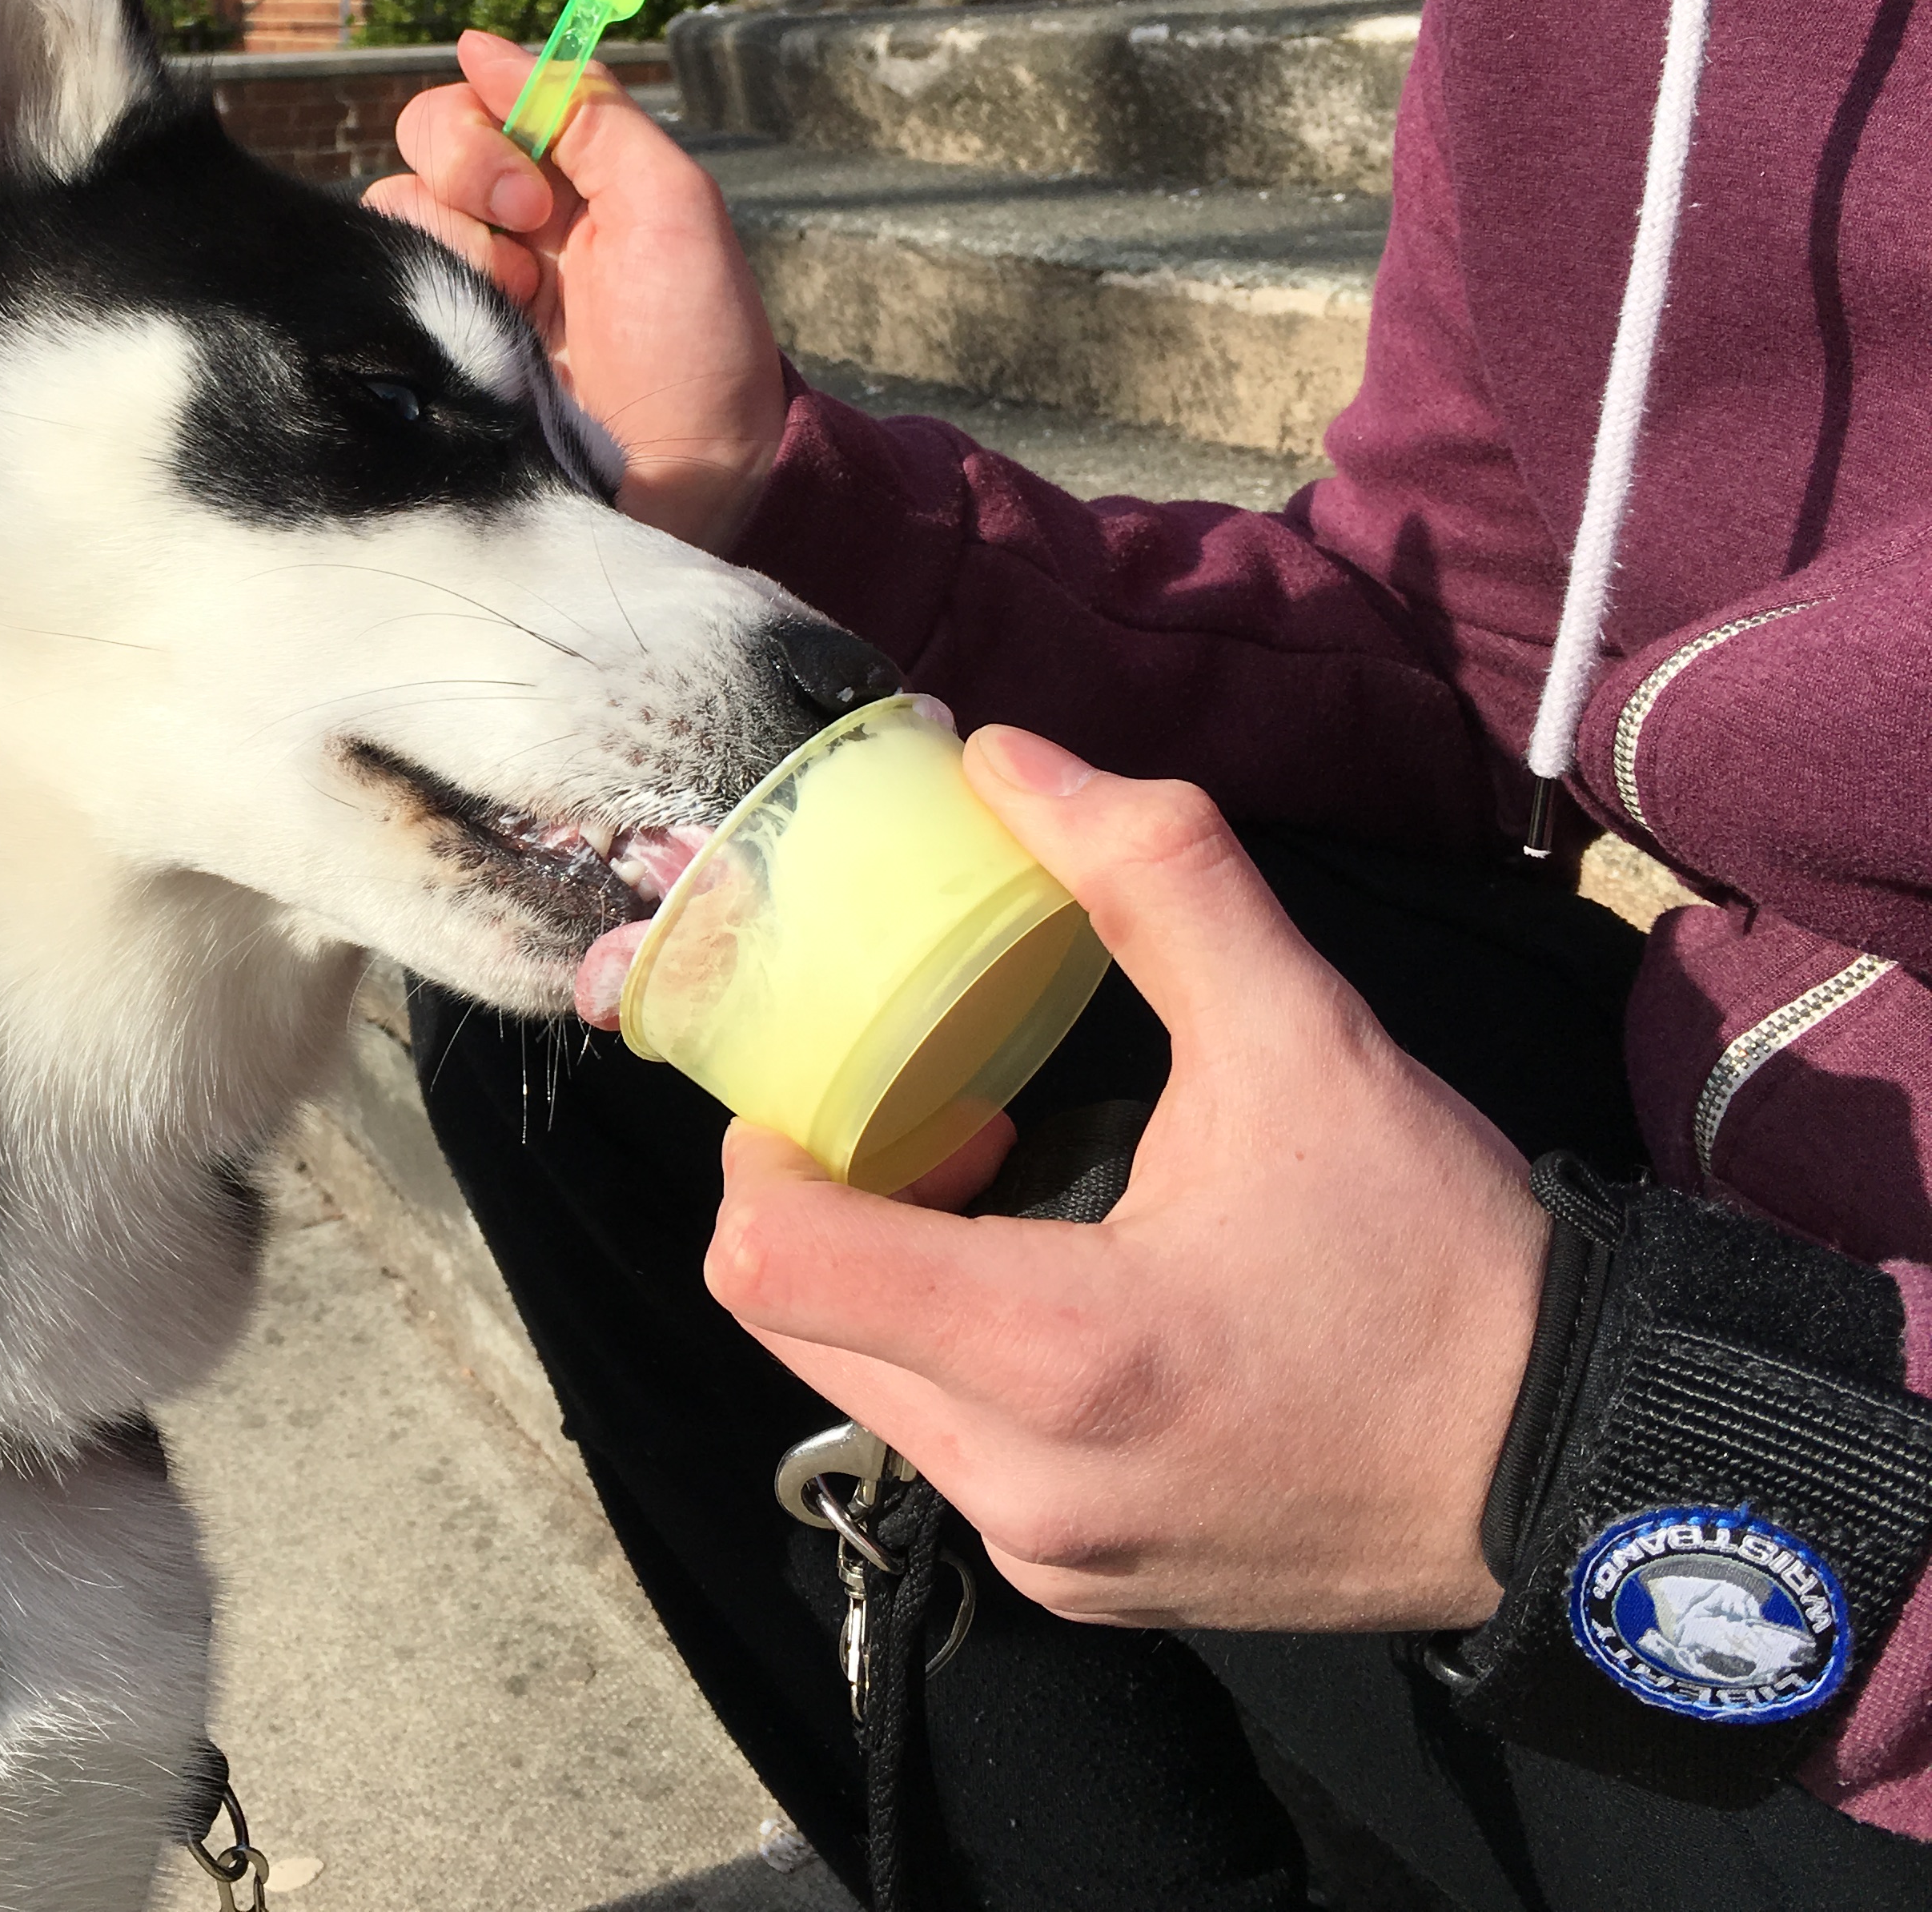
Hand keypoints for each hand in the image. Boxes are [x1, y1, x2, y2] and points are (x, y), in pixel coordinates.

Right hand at [365, 30, 787, 552]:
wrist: (678, 480)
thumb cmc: (697, 350)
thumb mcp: (673, 205)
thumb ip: (585, 109)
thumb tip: (476, 43)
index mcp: (566, 180)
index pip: (482, 100)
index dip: (495, 126)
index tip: (543, 192)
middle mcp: (503, 224)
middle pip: (424, 138)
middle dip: (468, 174)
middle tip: (530, 250)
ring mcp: (459, 285)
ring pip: (391, 206)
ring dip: (454, 250)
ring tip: (515, 314)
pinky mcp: (423, 347)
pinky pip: (371, 281)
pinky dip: (412, 297)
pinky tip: (473, 345)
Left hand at [705, 727, 1550, 1632]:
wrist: (1579, 1463)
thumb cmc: (1443, 1263)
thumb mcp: (1307, 1039)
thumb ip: (1152, 876)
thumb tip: (1005, 759)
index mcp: (1054, 1354)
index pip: (768, 1259)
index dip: (766, 1143)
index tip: (838, 1080)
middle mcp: (1019, 1482)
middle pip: (794, 1319)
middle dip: (833, 1197)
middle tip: (935, 1109)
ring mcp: (1049, 1554)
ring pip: (865, 1387)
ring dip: (895, 1275)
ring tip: (1012, 1184)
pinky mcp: (1086, 1585)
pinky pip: (952, 1451)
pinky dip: (963, 1357)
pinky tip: (1070, 1288)